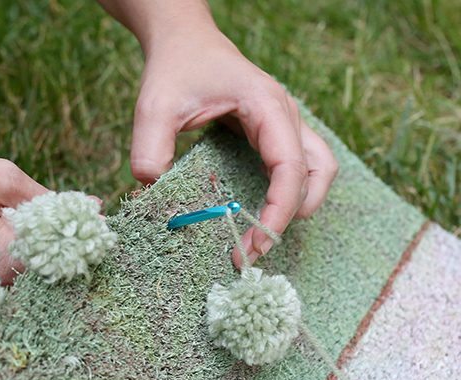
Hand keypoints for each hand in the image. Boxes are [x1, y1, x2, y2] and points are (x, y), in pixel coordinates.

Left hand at [112, 5, 337, 265]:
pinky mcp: (273, 131)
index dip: (278, 209)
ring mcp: (283, 122)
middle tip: (255, 247)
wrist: (184, 41)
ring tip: (264, 233)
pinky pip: (298, 164)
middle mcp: (284, 114)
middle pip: (317, 170)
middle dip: (291, 214)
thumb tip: (152, 194)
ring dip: (300, 203)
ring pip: (318, 168)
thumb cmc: (175, 68)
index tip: (254, 242)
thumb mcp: (155, 107)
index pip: (289, 166)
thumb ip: (150, 150)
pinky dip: (289, 192)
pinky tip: (259, 210)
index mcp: (265, 105)